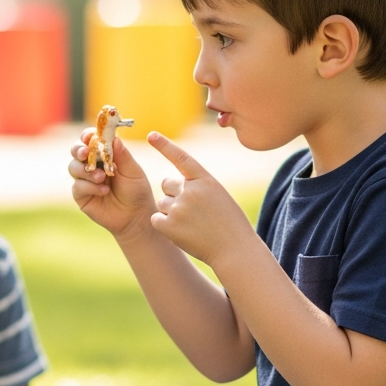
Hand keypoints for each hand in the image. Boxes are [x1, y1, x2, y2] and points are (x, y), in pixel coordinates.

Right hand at [69, 129, 156, 242]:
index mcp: (104, 154)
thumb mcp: (133, 170)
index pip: (91, 140)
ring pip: (73, 167)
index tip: (90, 136)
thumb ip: (122, 155)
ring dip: (85, 170)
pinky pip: (77, 186)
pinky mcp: (82, 196)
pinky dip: (90, 187)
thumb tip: (114, 138)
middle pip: (76, 151)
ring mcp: (85, 180)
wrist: (136, 215)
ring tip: (102, 177)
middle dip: (78, 149)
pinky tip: (104, 191)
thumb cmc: (136, 190)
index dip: (87, 136)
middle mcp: (92, 165)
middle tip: (86, 153)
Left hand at [148, 133, 255, 265]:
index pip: (181, 157)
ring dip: (171, 211)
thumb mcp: (217, 195)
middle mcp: (190, 190)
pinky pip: (156, 219)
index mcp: (205, 179)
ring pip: (162, 202)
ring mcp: (179, 208)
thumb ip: (196, 185)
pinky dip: (164, 225)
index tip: (151, 135)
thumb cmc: (228, 222)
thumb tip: (168, 183)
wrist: (234, 250)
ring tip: (192, 223)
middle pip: (166, 184)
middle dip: (174, 194)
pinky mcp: (169, 225)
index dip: (164, 145)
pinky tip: (182, 232)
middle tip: (192, 210)